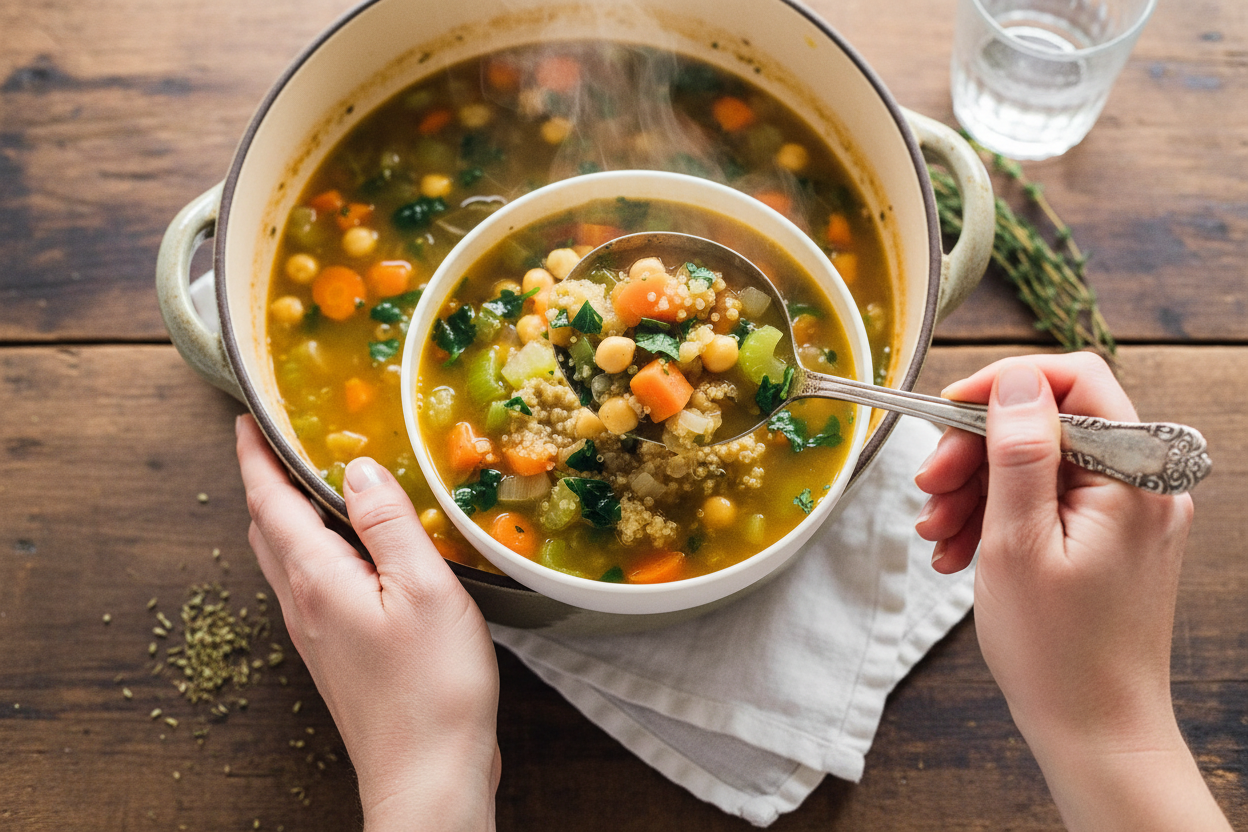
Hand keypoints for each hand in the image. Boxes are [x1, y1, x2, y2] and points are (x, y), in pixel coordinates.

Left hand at [236, 415, 499, 831]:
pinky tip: (352, 553)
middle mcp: (303, 605)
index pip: (269, 502)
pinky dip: (314, 550)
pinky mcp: (338, 656)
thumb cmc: (431, 685)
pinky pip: (310, 586)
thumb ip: (388, 523)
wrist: (427, 774)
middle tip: (279, 444)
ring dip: (285, 516)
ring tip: (311, 486)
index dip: (255, 456)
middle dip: (264, 482)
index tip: (247, 420)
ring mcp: (316, 635)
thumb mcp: (423, 588)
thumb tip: (357, 468)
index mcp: (317, 579)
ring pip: (285, 560)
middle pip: (267, 530)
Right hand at [913, 353, 1228, 830]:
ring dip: (975, 490)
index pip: (1072, 380)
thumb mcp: (1018, 543)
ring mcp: (1125, 509)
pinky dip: (996, 517)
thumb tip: (1014, 381)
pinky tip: (959, 552)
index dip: (1002, 385)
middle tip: (928, 493)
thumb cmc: (1058, 650)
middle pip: (1045, 424)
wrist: (1095, 729)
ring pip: (1036, 462)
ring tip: (936, 537)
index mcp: (1132, 473)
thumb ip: (1019, 453)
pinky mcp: (1107, 535)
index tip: (945, 414)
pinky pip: (1044, 501)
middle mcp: (1140, 481)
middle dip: (974, 451)